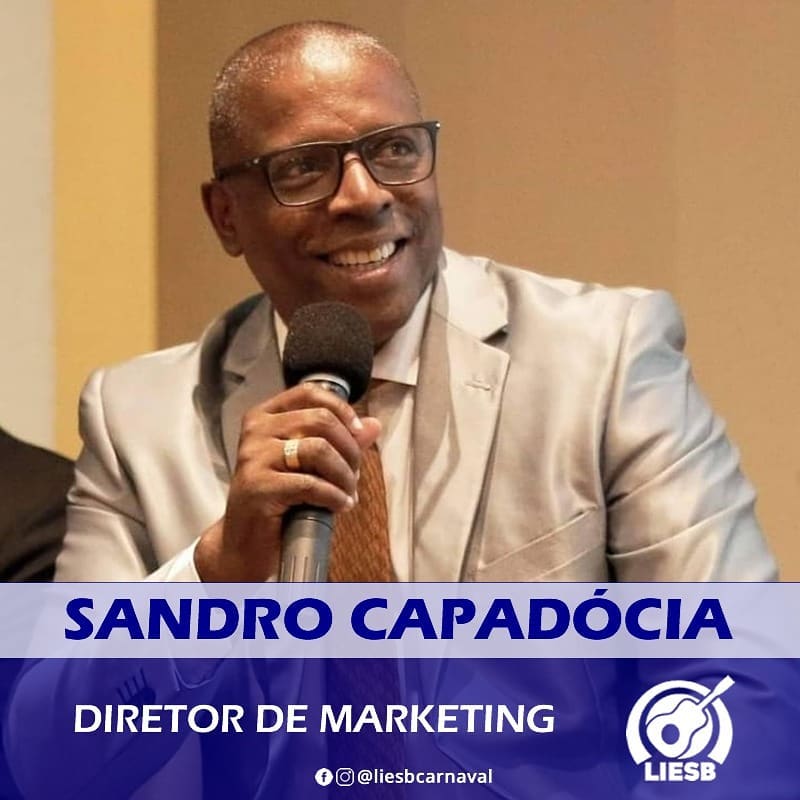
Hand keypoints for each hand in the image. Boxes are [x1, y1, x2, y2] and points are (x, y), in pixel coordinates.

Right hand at [194, 384, 379, 580]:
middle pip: (320, 420)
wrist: (246, 543)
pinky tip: (340, 506)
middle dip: (349, 449)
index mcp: (265, 417)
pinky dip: (334, 496)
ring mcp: (253, 457)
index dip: (341, 409)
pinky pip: (310, 484)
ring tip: (349, 493)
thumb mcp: (310, 465)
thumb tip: (374, 425)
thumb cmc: (279, 500)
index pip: (309, 393)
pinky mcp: (257, 487)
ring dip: (344, 475)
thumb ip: (339, 442)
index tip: (358, 432)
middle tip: (355, 475)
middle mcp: (255, 431)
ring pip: (319, 450)